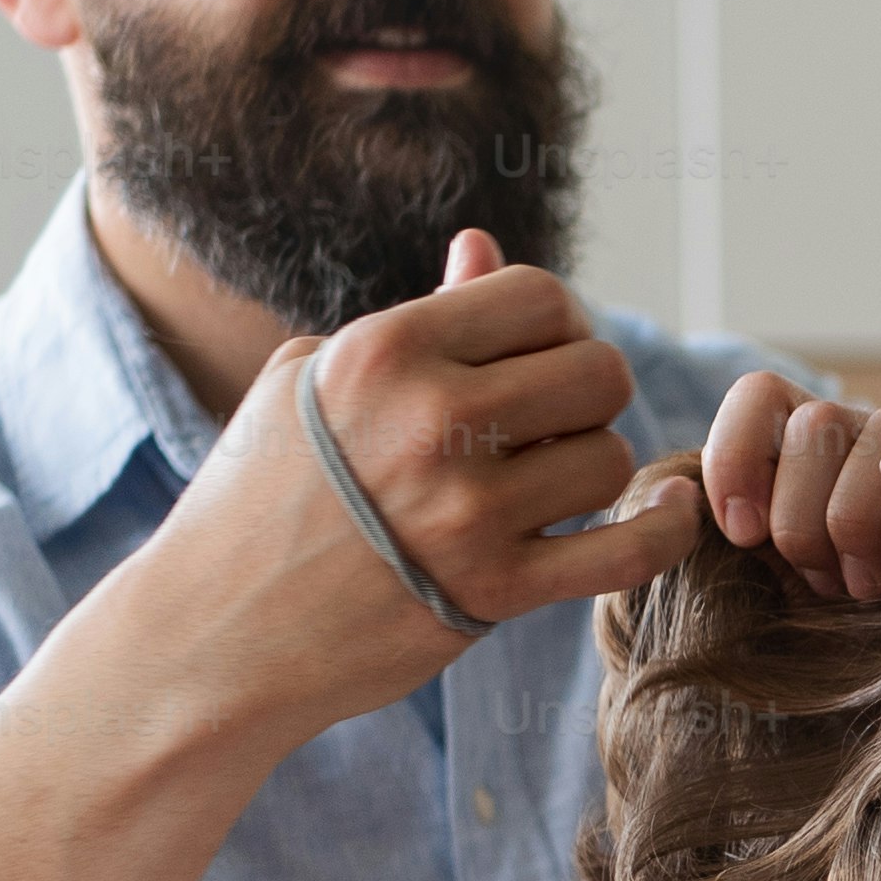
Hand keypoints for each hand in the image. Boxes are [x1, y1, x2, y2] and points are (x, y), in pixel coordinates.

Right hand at [134, 225, 701, 743]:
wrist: (210, 633)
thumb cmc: (259, 495)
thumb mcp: (315, 384)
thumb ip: (417, 317)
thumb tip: (486, 247)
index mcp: (387, 351)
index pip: (539, 297)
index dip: (555, 323)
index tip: (534, 358)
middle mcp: (433, 421)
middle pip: (598, 371)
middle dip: (588, 391)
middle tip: (551, 423)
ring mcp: (468, 513)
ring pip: (611, 458)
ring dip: (594, 467)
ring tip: (545, 483)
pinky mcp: (493, 594)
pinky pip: (627, 552)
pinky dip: (664, 531)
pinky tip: (670, 511)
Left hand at [694, 367, 880, 604]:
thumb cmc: (819, 596)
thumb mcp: (764, 562)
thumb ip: (725, 526)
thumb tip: (679, 502)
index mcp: (791, 432)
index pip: (758, 394)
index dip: (740, 458)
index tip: (743, 534)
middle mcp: (848, 424)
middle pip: (812, 427)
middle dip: (802, 519)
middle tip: (816, 579)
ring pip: (868, 446)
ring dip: (853, 526)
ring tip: (859, 586)